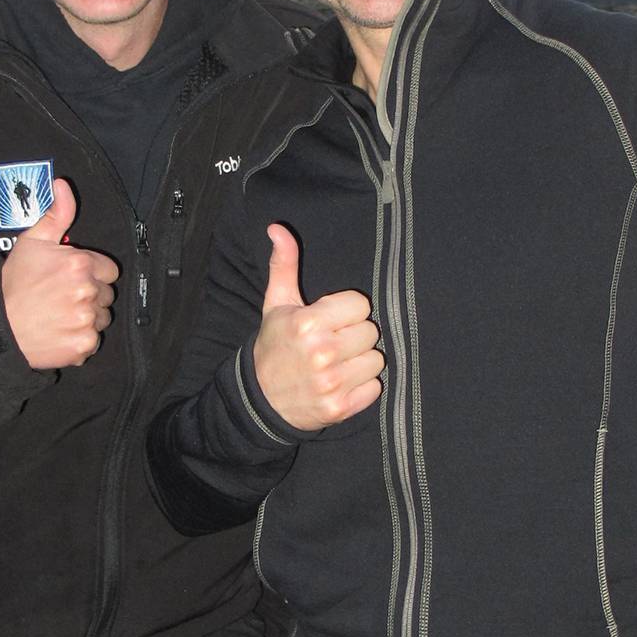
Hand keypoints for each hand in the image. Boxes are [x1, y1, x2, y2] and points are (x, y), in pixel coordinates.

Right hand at [0, 178, 118, 369]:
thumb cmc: (14, 282)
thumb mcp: (33, 242)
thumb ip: (57, 213)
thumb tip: (63, 185)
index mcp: (80, 264)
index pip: (109, 270)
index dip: (91, 273)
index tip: (72, 278)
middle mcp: (87, 291)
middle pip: (106, 294)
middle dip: (90, 295)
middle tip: (62, 297)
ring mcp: (86, 320)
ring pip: (102, 318)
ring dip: (87, 317)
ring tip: (60, 314)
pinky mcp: (83, 344)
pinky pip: (94, 340)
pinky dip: (79, 339)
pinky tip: (60, 331)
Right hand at [252, 224, 383, 430]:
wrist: (260, 400)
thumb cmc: (274, 346)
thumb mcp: (276, 304)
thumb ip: (284, 264)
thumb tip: (278, 228)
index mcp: (307, 323)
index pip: (361, 305)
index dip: (347, 311)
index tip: (331, 320)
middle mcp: (322, 353)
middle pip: (370, 332)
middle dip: (354, 335)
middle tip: (333, 342)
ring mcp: (332, 383)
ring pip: (376, 359)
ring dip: (360, 361)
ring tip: (338, 362)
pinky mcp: (340, 407)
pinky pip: (375, 387)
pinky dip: (362, 386)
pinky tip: (342, 382)